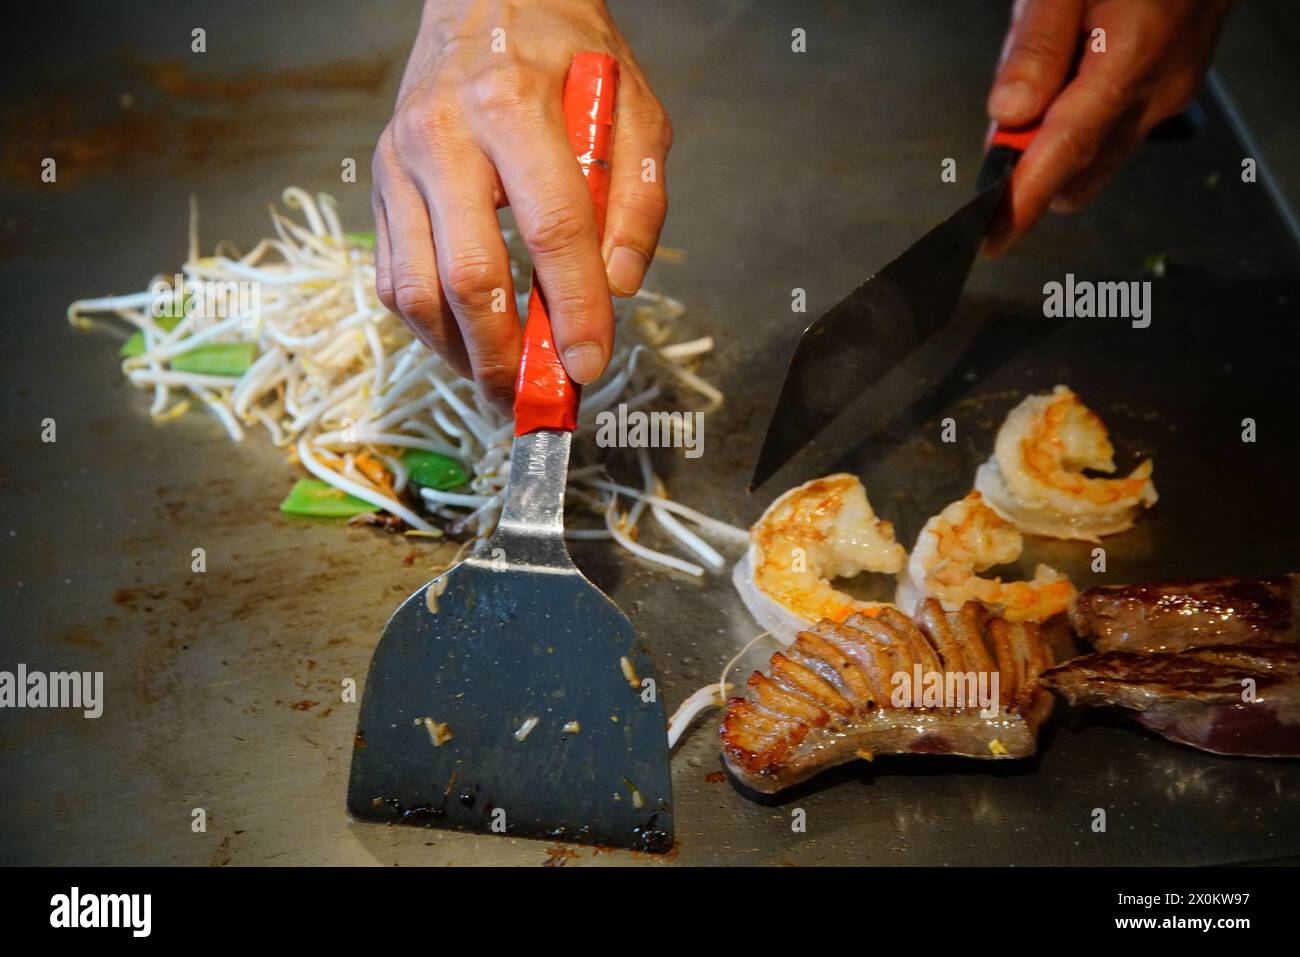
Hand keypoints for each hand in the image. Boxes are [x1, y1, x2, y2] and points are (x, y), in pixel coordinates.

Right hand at [372, 0, 671, 412]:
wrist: (485, 1)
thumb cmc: (565, 56)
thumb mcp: (632, 107)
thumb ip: (636, 198)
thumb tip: (618, 288)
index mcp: (513, 106)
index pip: (551, 229)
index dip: (573, 309)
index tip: (590, 365)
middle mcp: (442, 136)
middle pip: (468, 275)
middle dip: (505, 355)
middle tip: (535, 401)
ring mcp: (397, 163)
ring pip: (415, 288)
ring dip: (460, 354)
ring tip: (500, 386)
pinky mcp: (378, 185)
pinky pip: (392, 277)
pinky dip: (428, 326)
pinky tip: (467, 344)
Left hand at [984, 0, 1230, 254]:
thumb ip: (1037, 48)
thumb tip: (1009, 116)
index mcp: (1129, 61)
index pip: (1065, 154)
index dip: (1023, 202)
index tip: (990, 237)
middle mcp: (1158, 89)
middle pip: (1078, 170)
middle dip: (1032, 167)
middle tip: (1002, 128)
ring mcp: (1171, 89)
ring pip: (1096, 153)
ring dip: (1057, 141)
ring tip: (1042, 79)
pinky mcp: (1174, 83)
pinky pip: (1116, 125)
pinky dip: (1081, 118)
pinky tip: (1073, 70)